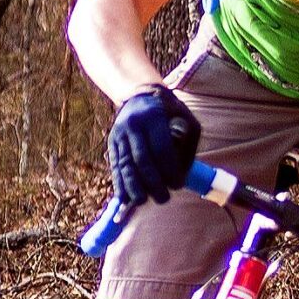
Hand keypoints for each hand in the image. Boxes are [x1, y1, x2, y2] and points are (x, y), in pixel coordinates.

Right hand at [106, 85, 200, 211]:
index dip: (170, 170)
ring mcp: (119, 134)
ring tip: (142, 202)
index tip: (178, 185)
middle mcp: (132, 125)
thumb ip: (187, 142)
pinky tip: (124, 198)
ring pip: (125, 164)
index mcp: (153, 116)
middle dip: (152, 182)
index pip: (161, 148)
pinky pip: (114, 165)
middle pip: (141, 159)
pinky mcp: (111, 143)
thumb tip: (180, 171)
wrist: (139, 97)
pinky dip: (119, 183)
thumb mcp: (186, 119)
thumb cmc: (169, 113)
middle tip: (163, 198)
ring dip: (133, 187)